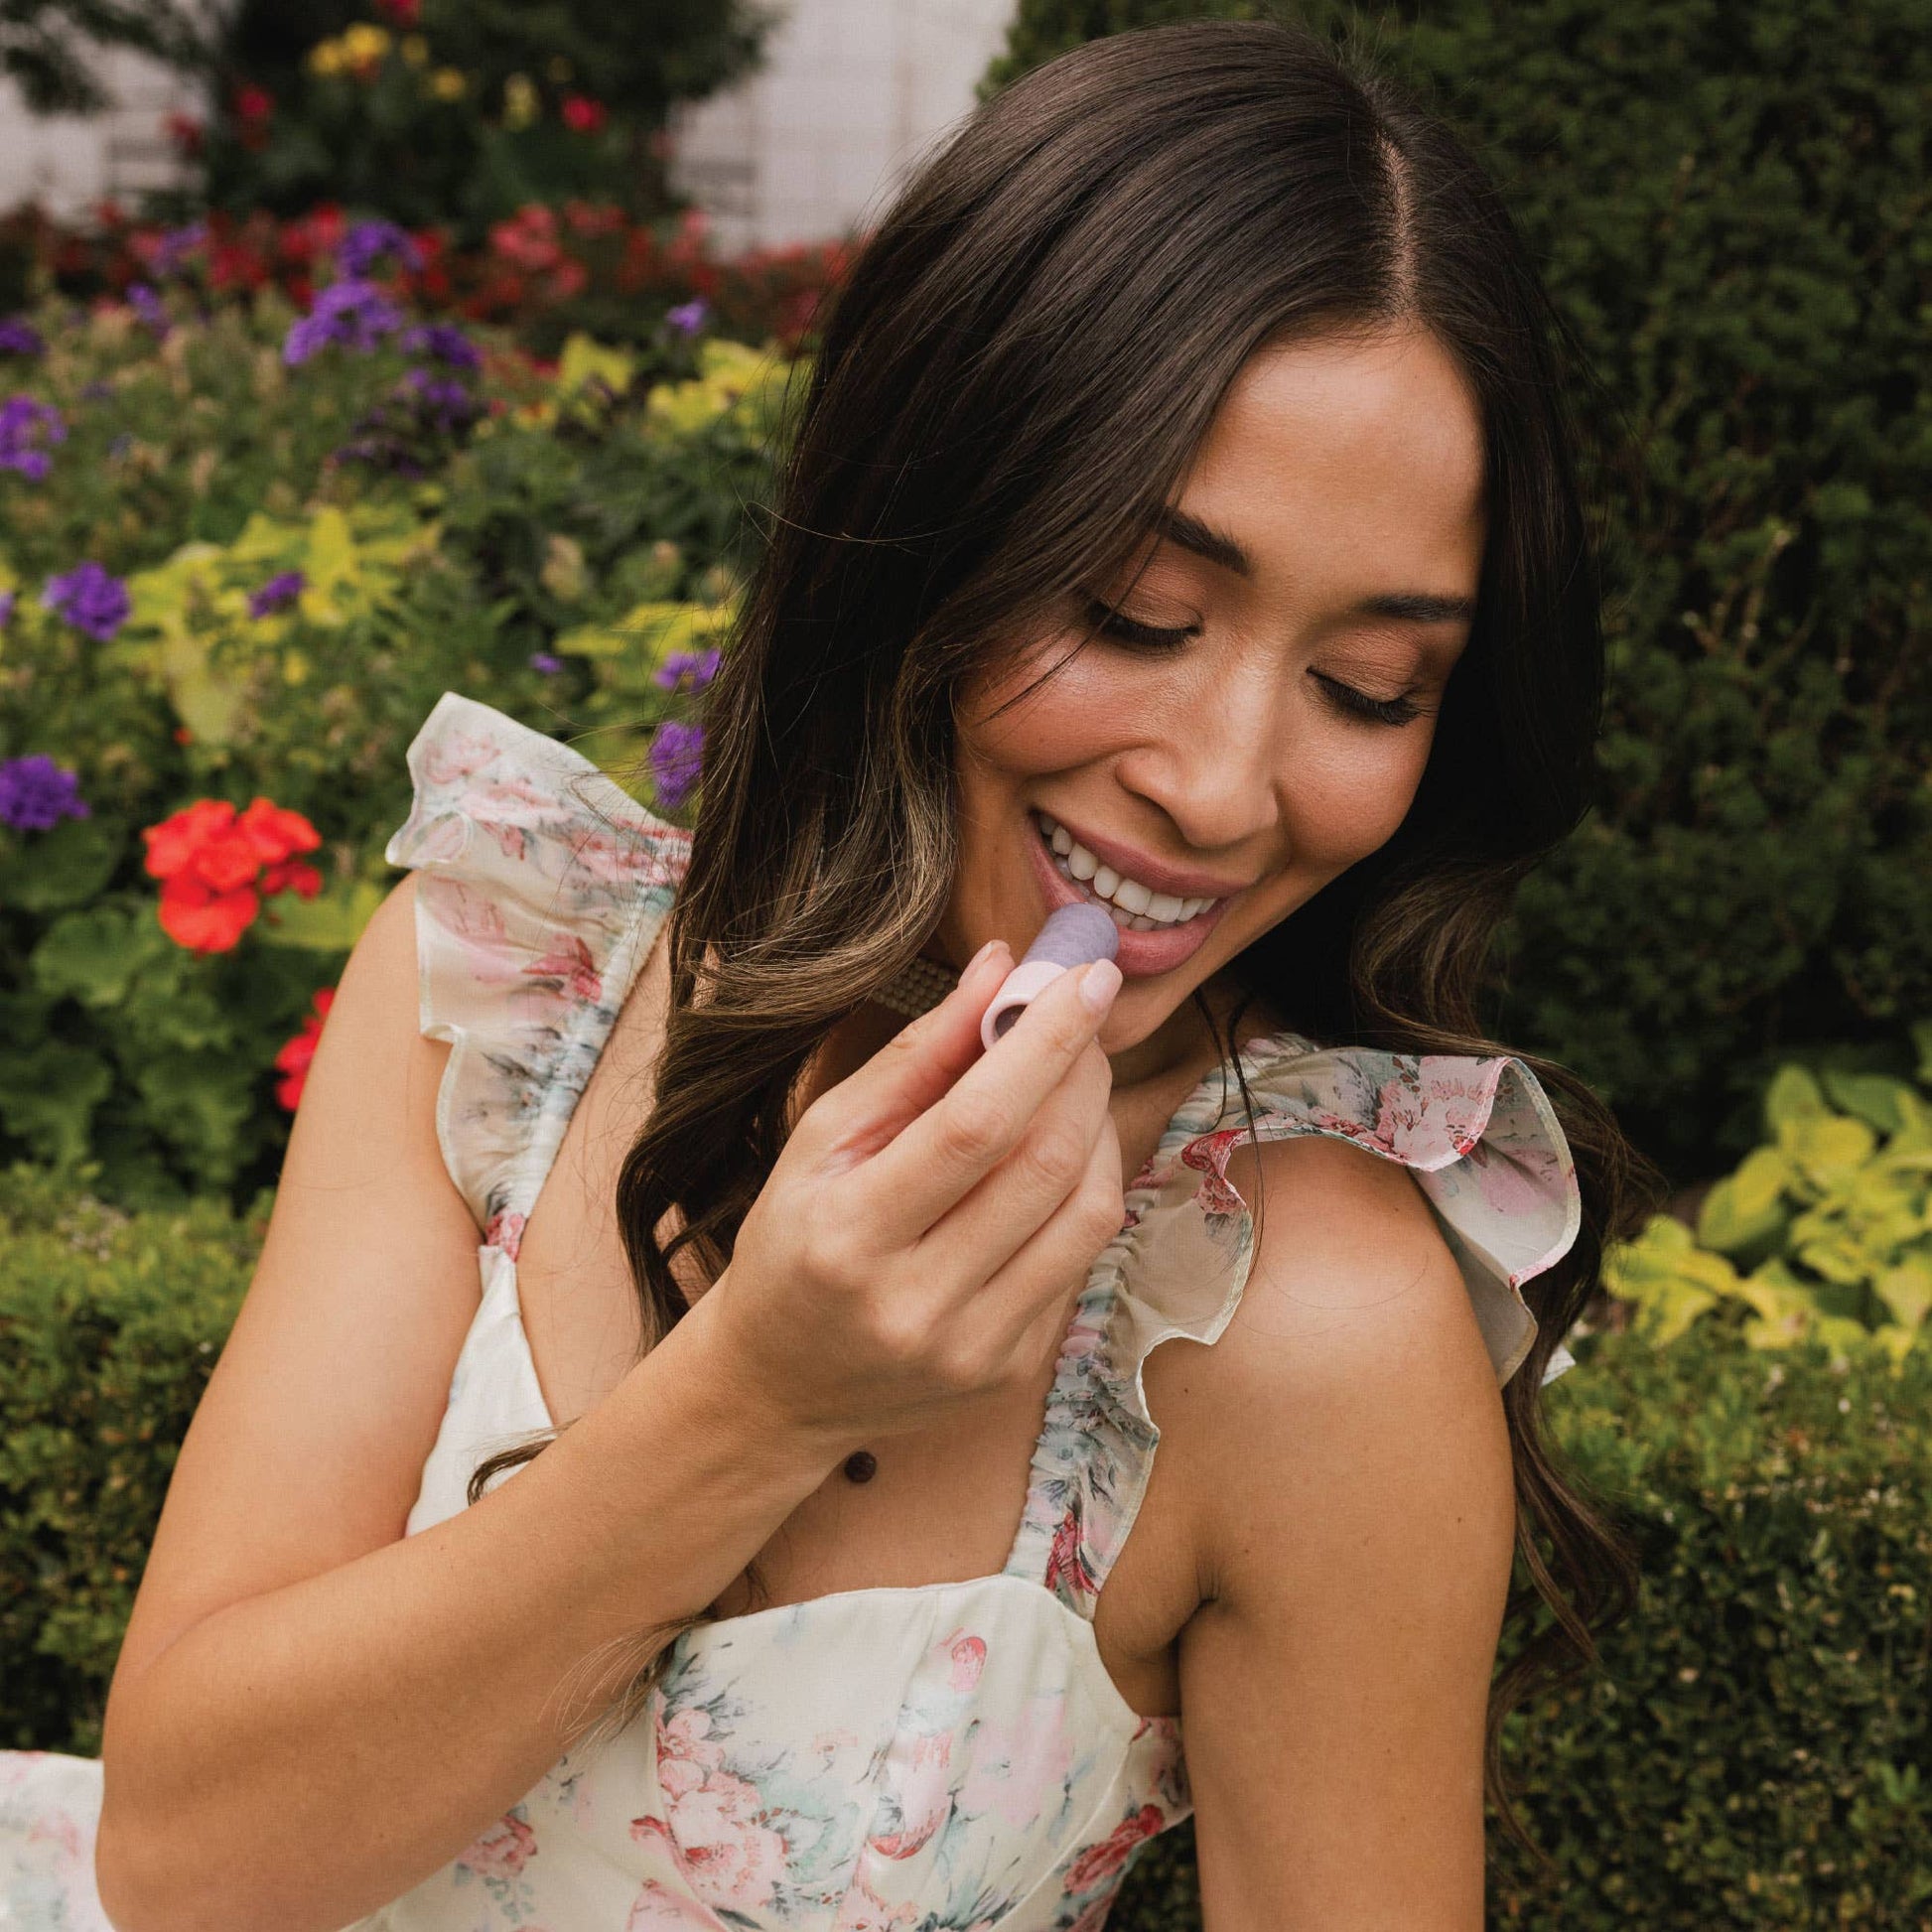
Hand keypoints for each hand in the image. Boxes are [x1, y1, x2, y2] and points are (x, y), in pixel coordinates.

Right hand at [708, 943, 1124, 1448]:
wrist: (777, 1387)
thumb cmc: (795, 1243)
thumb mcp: (822, 1139)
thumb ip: (916, 1056)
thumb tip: (1000, 968)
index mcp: (850, 1235)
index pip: (976, 1125)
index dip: (1044, 1044)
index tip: (1087, 978)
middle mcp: (916, 1302)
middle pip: (1046, 1164)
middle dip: (1080, 1071)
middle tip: (1081, 1017)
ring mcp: (974, 1347)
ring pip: (1089, 1212)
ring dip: (1099, 1125)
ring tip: (1072, 1083)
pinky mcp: (1015, 1371)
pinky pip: (1084, 1257)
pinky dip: (1085, 1188)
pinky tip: (1055, 1158)